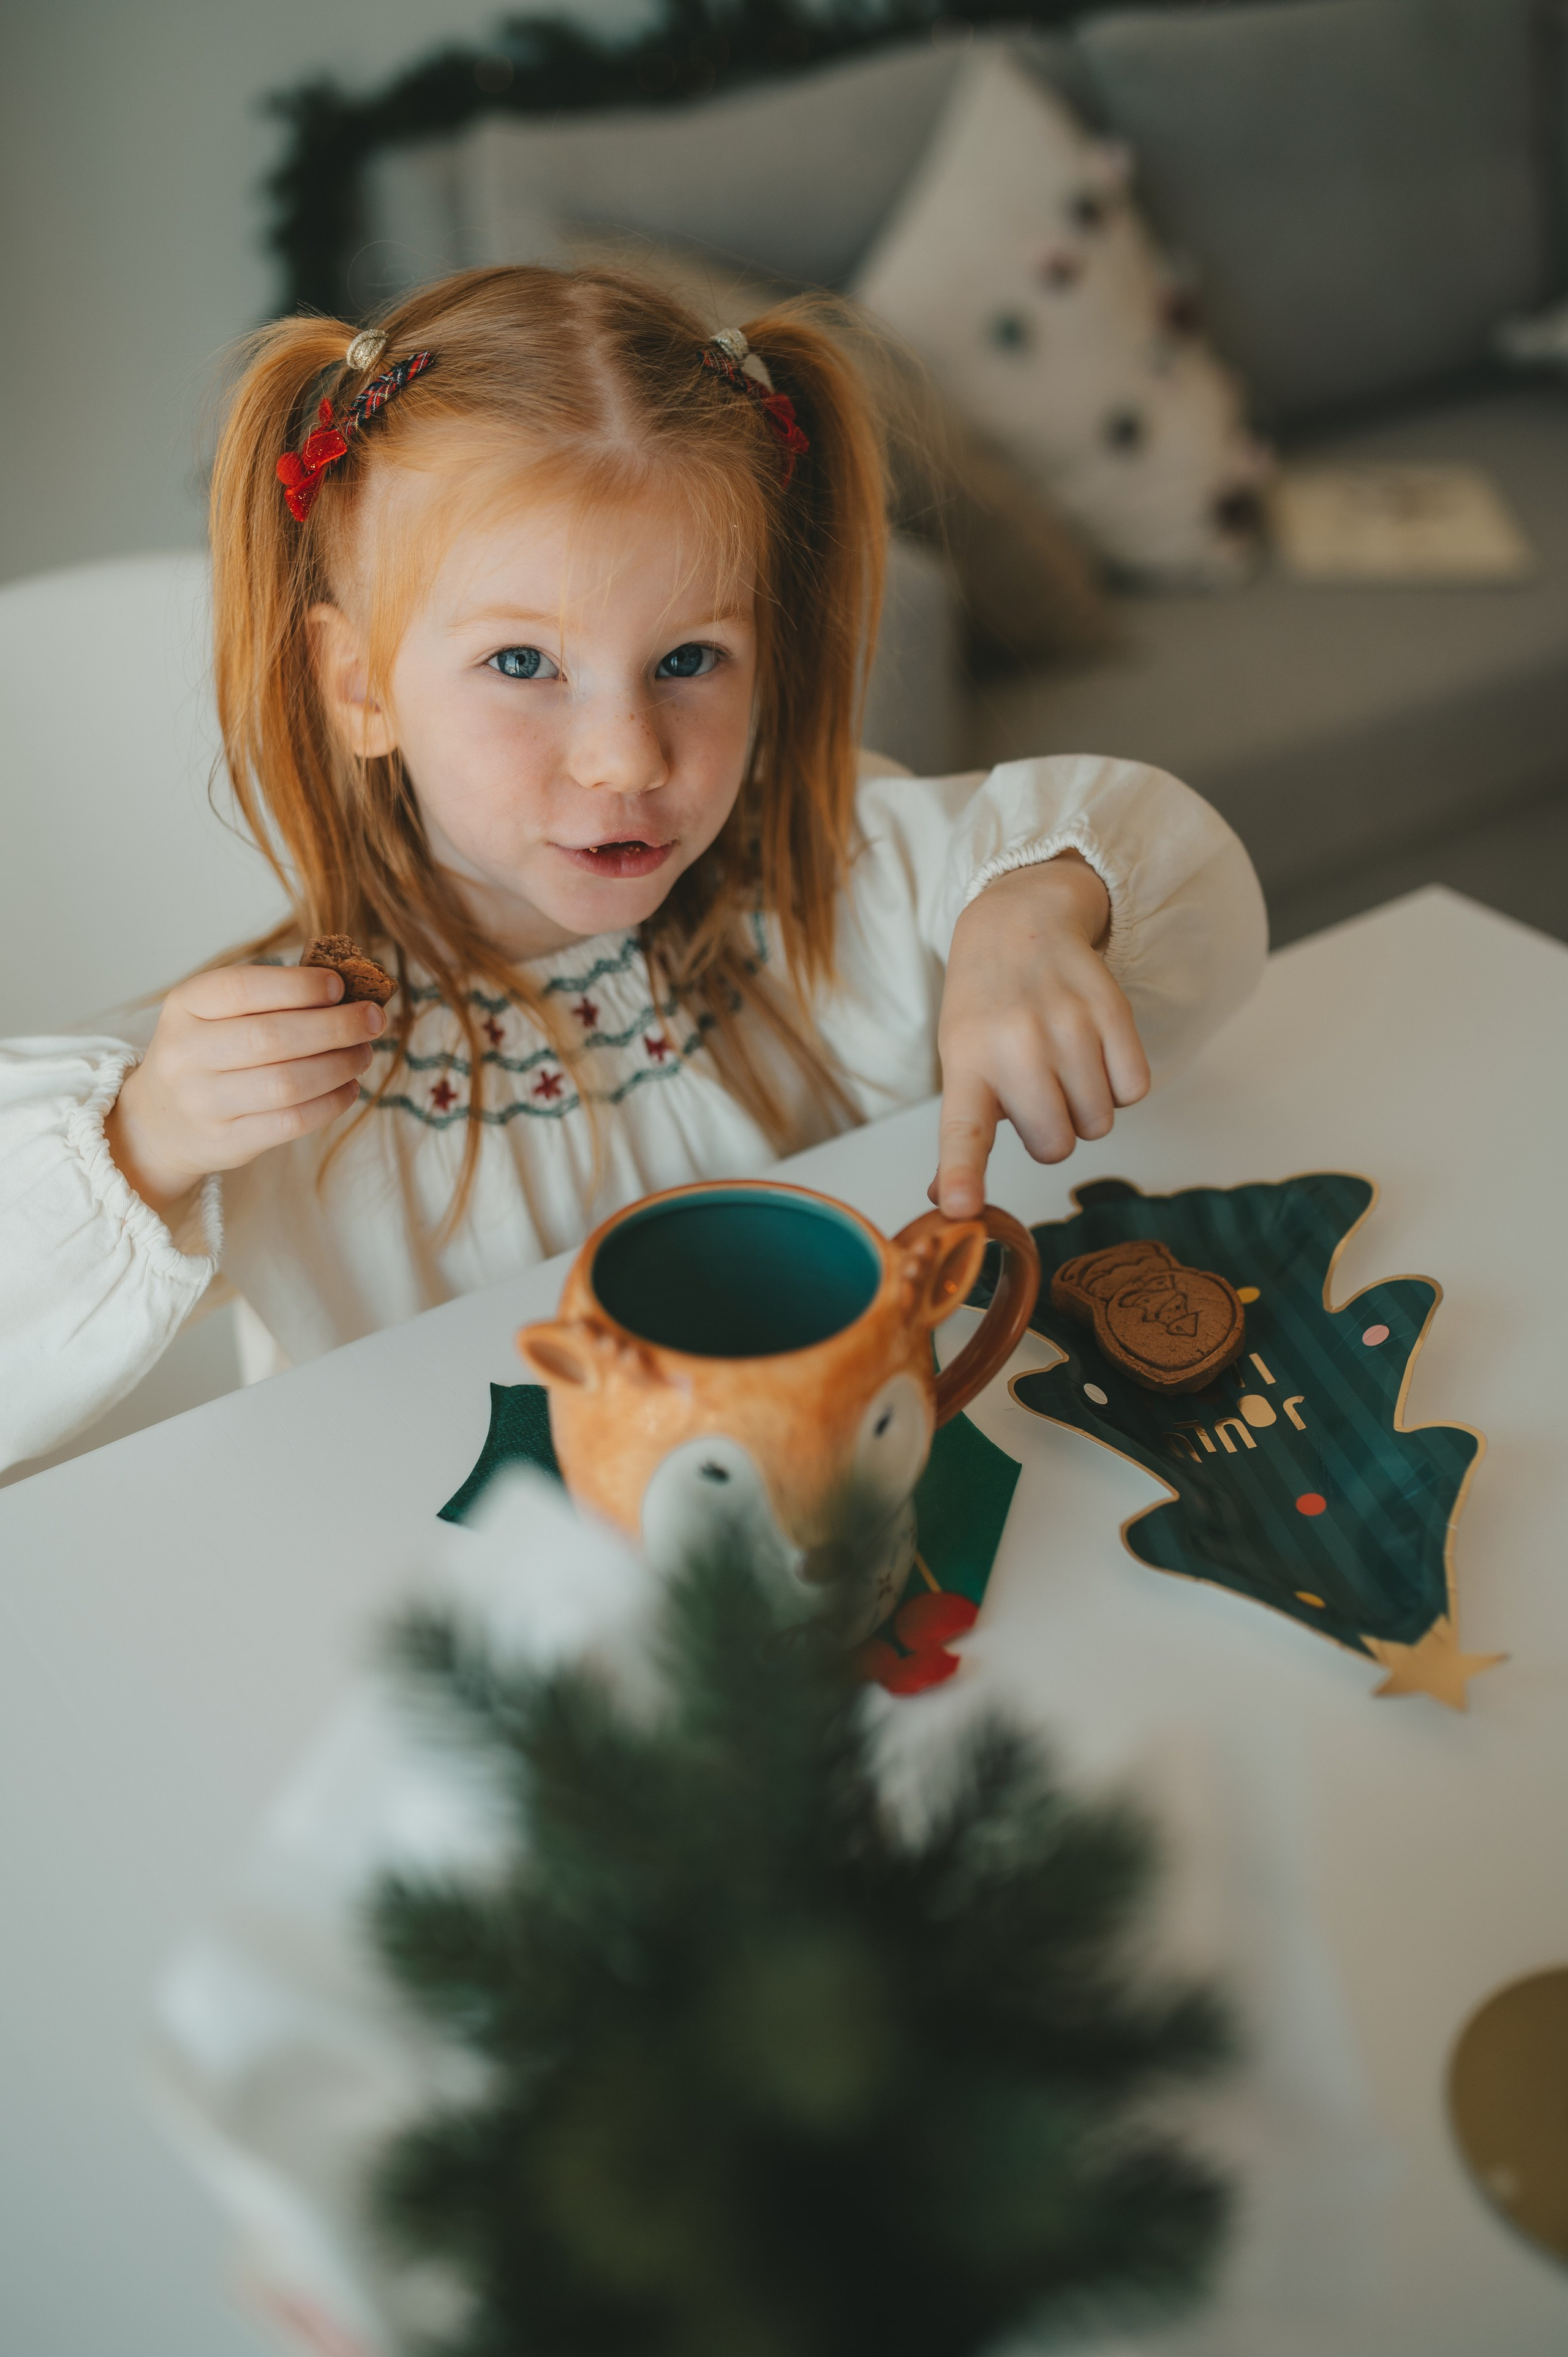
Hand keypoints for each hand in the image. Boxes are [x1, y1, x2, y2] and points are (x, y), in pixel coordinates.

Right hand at [104, 964, 384, 1225]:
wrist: (159, 1121)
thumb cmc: (207, 1052)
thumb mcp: (214, 1013)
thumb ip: (269, 997)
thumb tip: (347, 991)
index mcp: (185, 1007)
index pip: (243, 988)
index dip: (298, 986)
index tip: (339, 986)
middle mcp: (187, 1054)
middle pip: (273, 1038)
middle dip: (336, 1026)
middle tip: (373, 1020)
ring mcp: (204, 1102)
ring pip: (288, 1083)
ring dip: (340, 1065)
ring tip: (363, 1053)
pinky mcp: (228, 1141)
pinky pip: (293, 1122)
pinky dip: (332, 1102)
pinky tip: (348, 1086)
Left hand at [932, 854, 1148, 1216]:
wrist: (1020, 921)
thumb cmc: (986, 1008)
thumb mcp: (959, 1062)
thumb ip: (961, 1134)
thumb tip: (948, 1203)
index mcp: (967, 1065)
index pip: (963, 1131)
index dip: (963, 1174)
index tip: (959, 1208)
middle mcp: (1014, 1045)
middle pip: (1055, 1146)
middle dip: (1053, 1133)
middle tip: (1039, 1093)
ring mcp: (1067, 1026)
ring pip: (1099, 1123)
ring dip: (1087, 1108)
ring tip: (1064, 1065)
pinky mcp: (1113, 1011)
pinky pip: (1135, 1091)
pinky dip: (1120, 1084)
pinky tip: (1095, 1052)